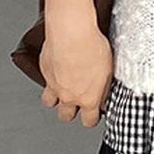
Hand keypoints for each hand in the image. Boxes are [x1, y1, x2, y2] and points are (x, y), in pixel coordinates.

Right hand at [39, 5, 114, 126]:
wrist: (71, 32)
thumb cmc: (92, 47)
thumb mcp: (109, 70)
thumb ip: (104, 88)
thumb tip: (104, 97)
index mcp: (88, 99)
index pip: (89, 121)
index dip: (92, 118)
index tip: (94, 114)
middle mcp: (68, 96)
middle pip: (66, 116)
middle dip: (71, 112)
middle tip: (78, 100)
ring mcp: (54, 85)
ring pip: (50, 102)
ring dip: (56, 98)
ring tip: (64, 88)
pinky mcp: (44, 71)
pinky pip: (45, 80)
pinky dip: (51, 77)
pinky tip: (58, 68)